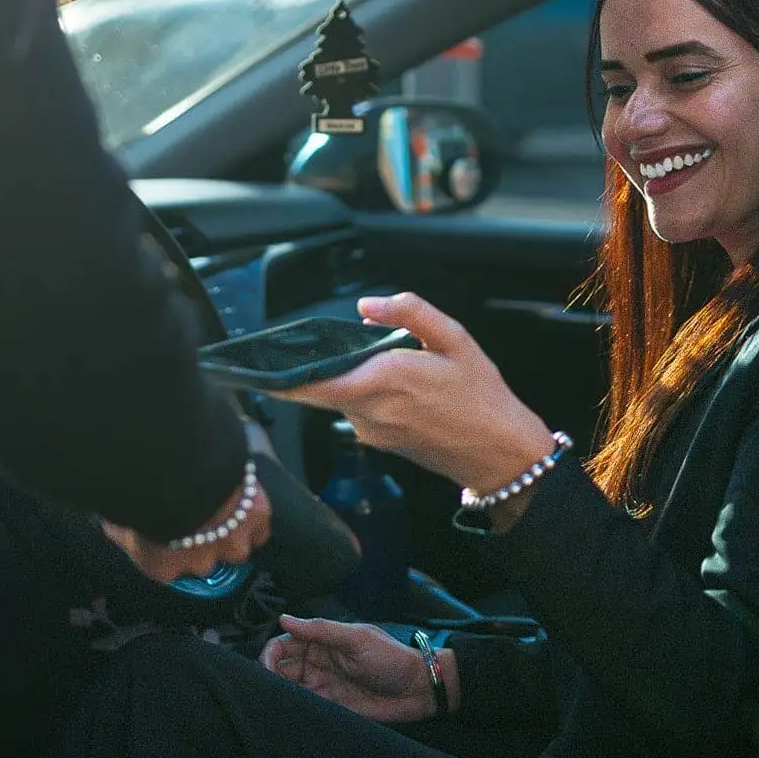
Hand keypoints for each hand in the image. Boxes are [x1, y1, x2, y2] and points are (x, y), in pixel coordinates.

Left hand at [101, 476, 271, 582]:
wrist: (178, 469)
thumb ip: (119, 529)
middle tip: (194, 513)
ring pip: (236, 547)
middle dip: (200, 541)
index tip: (165, 528)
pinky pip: (259, 529)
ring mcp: (232, 544)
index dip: (166, 546)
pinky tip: (245, 505)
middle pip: (203, 561)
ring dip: (230, 531)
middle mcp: (201, 564)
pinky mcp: (256, 521)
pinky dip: (253, 518)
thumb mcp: (121, 518)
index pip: (166, 568)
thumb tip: (110, 527)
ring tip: (222, 509)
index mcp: (164, 568)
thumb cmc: (145, 495)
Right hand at [259, 615, 456, 722]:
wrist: (418, 689)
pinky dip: (293, 710)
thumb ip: (321, 630)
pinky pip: (304, 708)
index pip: (284, 644)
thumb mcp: (357, 638)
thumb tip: (284, 618)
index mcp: (322, 641)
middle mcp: (318, 663)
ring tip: (274, 703)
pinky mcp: (330, 708)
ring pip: (288, 689)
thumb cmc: (392, 658)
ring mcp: (323, 686)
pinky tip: (288, 714)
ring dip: (278, 694)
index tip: (265, 668)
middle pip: (280, 668)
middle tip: (265, 689)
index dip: (269, 654)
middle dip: (267, 676)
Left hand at [266, 293, 555, 494]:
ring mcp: (372, 431)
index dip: (283, 376)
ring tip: (397, 366)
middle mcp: (372, 410)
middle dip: (328, 363)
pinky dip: (366, 393)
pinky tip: (402, 389)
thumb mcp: (456, 339)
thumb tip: (369, 305)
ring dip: (353, 377)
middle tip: (359, 345)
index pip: (315, 382)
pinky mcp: (378, 441)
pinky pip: (356, 410)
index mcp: (387, 379)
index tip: (260, 366)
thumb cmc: (482, 397)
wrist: (498, 452)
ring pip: (340, 396)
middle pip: (322, 386)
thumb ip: (410, 313)